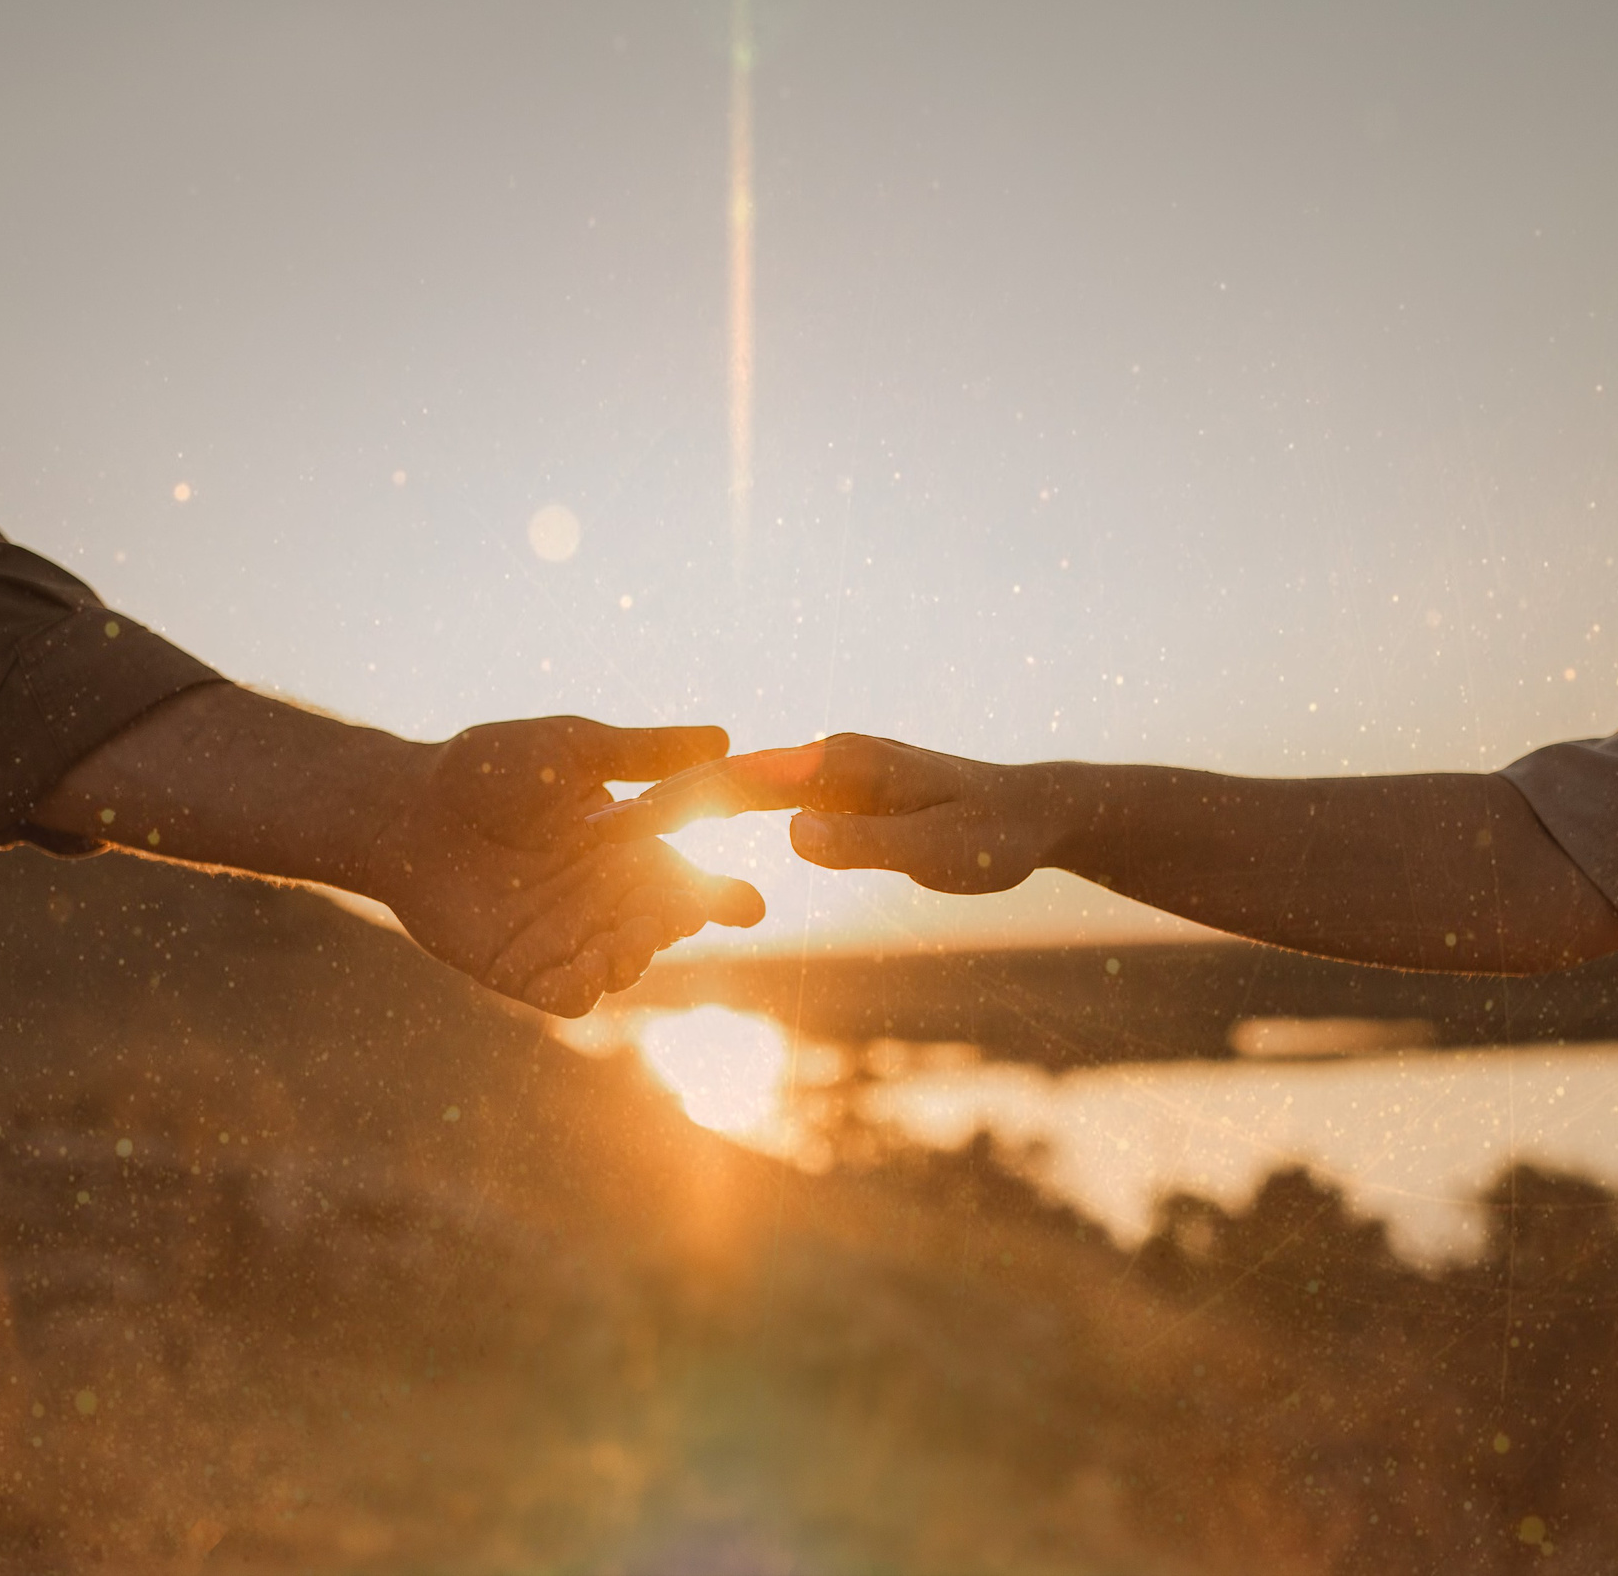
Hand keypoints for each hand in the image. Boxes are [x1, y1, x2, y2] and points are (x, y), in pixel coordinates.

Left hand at [348, 716, 766, 1013]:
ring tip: (630, 940)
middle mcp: (604, 899)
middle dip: (677, 923)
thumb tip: (725, 738)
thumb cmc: (489, 768)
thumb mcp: (577, 748)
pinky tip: (591, 970)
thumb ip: (647, 752)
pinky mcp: (522, 970)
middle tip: (675, 910)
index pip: (688, 881)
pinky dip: (589, 989)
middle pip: (663, 927)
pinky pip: (571, 995)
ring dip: (637, 956)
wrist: (407, 807)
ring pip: (624, 964)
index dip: (722, 898)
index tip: (749, 905)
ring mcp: (565, 938)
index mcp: (627, 851)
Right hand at [586, 733, 1059, 893]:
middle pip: (723, 781)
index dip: (677, 803)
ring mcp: (825, 776)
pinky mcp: (831, 799)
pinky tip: (674, 857)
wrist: (1034, 815)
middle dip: (655, 808)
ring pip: (734, 796)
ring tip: (605, 853)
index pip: (741, 779)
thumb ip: (866, 841)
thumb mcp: (936, 851)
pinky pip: (759, 810)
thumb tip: (791, 832)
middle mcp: (825, 759)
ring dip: (675, 820)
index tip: (616, 824)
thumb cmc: (995, 836)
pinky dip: (712, 826)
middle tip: (583, 838)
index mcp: (843, 761)